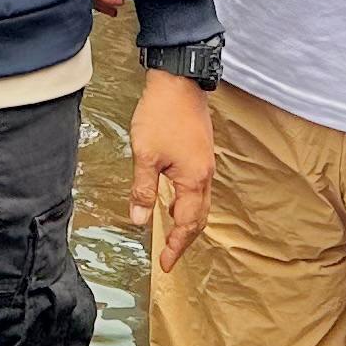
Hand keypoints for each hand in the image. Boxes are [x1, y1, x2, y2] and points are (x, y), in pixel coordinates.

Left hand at [132, 71, 211, 268]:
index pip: (185, 224)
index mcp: (193, 180)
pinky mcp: (201, 153)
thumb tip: (140, 219)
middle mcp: (205, 175)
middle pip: (199, 218)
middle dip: (185, 240)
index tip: (165, 264)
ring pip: (201, 203)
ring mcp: (205, 163)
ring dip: (188, 223)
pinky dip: (188, 204)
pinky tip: (175, 202)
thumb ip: (143, 189)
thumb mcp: (145, 155)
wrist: (179, 82)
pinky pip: (198, 188)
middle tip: (170, 255)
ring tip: (173, 236)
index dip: (175, 246)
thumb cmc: (162, 115)